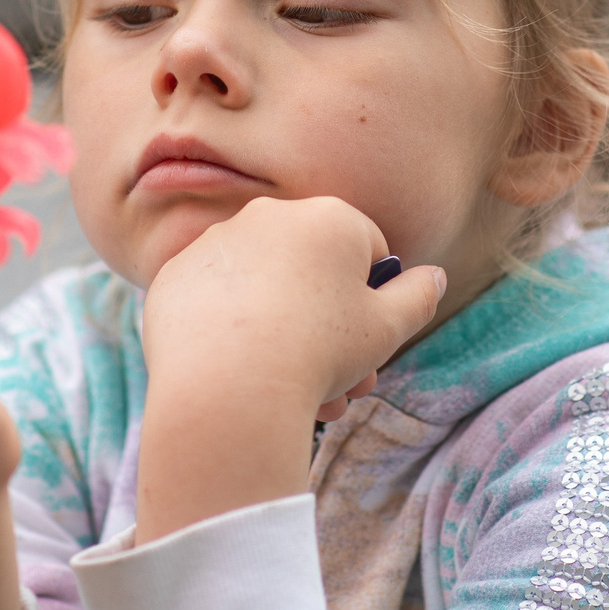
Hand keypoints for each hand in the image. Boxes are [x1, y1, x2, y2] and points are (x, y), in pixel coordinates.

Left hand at [135, 195, 443, 541]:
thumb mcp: (387, 329)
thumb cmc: (319, 351)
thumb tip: (433, 277)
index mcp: (328, 218)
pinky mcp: (175, 276)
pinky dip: (230, 332)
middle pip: (310, 271)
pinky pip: (216, 303)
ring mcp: (216, 243)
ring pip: (263, 289)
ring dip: (282, 333)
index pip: (366, 248)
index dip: (372, 298)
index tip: (366, 339)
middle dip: (328, 327)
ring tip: (293, 393)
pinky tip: (239, 372)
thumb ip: (417, 297)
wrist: (228, 385)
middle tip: (340, 384)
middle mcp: (269, 216)